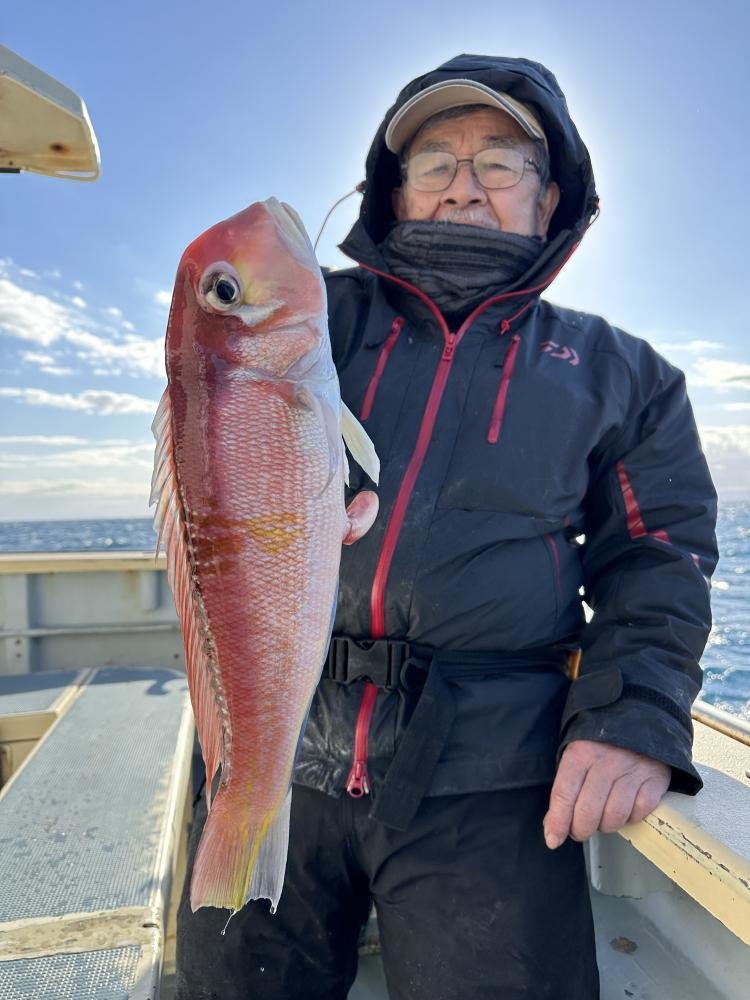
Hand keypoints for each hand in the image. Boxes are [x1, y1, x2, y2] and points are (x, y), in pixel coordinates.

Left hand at [542, 739, 670, 848]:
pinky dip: (632, 817)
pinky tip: (627, 807)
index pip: (564, 794)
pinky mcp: (655, 778)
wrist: (638, 720)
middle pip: (588, 811)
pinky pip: (640, 812)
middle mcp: (605, 761)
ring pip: (615, 816)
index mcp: (580, 753)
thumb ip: (566, 789)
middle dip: (581, 830)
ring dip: (607, 826)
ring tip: (604, 818)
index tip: (554, 840)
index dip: (558, 822)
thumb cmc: (600, 745)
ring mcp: (632, 769)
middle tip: (581, 830)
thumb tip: (554, 829)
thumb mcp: (577, 756)